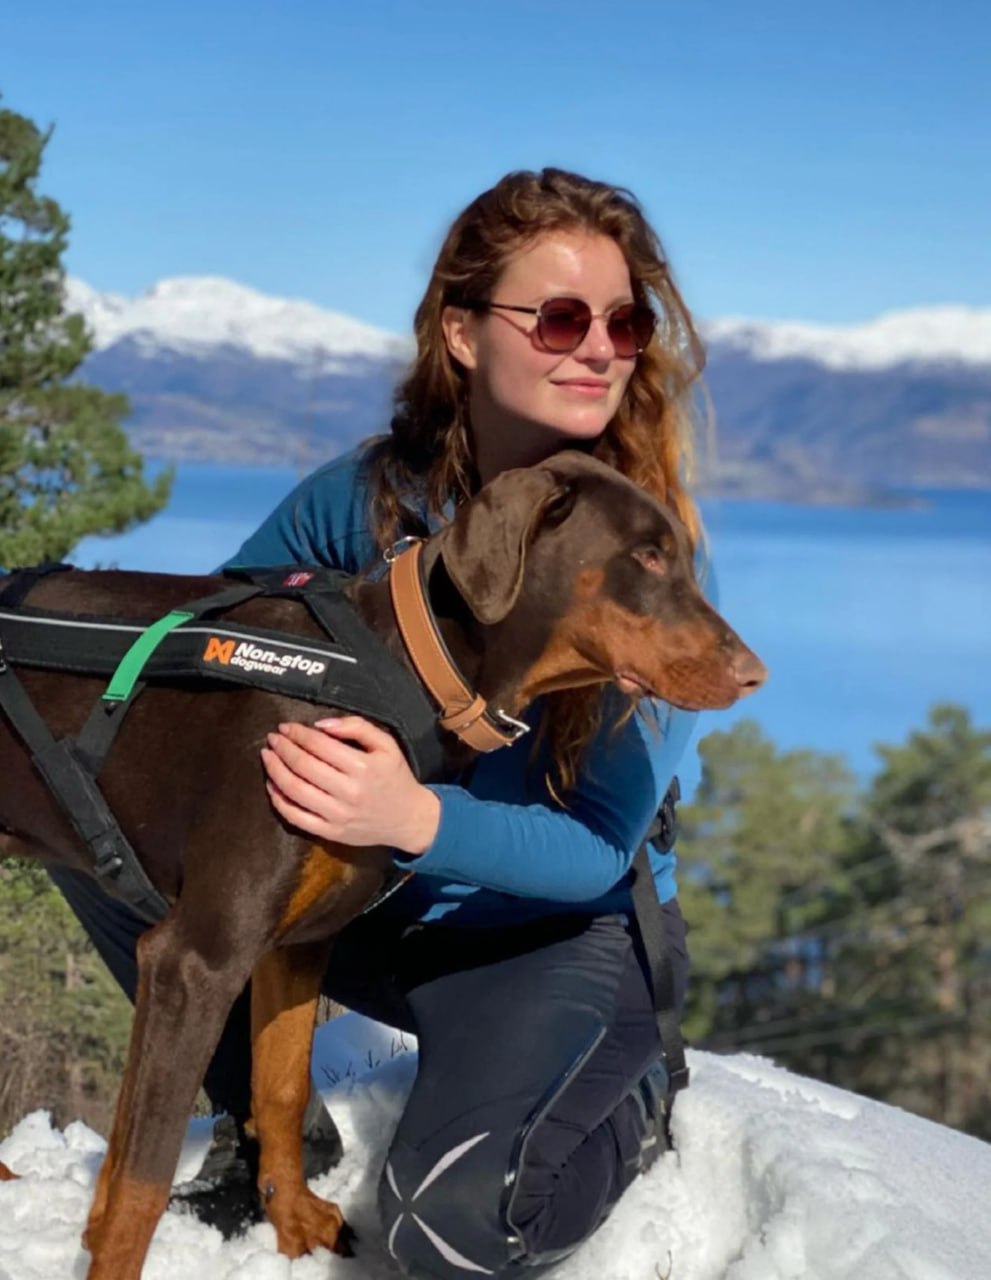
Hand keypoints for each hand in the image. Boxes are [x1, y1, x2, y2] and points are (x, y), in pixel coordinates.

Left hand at [260, 715, 439, 854]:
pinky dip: (279, 801)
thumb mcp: (386, 745)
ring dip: (275, 771)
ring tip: (268, 757)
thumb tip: (321, 724)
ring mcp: (338, 815)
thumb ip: (357, 727)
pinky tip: (273, 786)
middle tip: (272, 739)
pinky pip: (297, 817)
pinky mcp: (331, 833)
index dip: (297, 734)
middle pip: (303, 766)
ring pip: (295, 790)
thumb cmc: (395, 777)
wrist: (409, 818)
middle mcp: (348, 792)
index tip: (285, 727)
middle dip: (282, 749)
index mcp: (362, 767)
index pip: (319, 745)